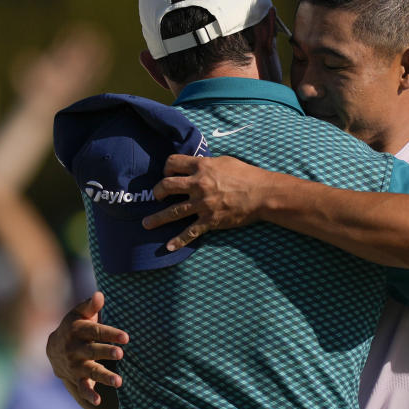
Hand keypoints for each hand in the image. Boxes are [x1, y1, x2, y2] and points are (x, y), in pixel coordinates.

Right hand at [45, 292, 127, 405]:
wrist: (54, 348)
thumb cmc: (75, 326)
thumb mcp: (79, 314)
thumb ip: (91, 306)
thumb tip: (100, 295)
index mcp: (77, 330)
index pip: (95, 331)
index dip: (110, 334)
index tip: (126, 337)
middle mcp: (75, 348)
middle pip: (92, 350)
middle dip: (106, 352)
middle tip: (120, 354)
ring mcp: (75, 364)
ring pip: (90, 371)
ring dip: (104, 376)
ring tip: (119, 382)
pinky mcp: (76, 377)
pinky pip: (82, 387)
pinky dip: (89, 394)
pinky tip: (98, 401)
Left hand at [141, 154, 268, 250]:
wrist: (262, 194)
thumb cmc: (247, 175)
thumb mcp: (225, 161)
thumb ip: (207, 164)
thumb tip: (197, 165)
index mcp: (201, 167)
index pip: (172, 163)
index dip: (166, 168)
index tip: (167, 174)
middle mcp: (198, 185)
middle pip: (166, 186)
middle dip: (157, 192)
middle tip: (156, 197)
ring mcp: (203, 204)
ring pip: (172, 212)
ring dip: (157, 219)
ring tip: (146, 224)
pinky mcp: (210, 220)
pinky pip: (190, 232)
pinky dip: (178, 241)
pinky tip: (168, 247)